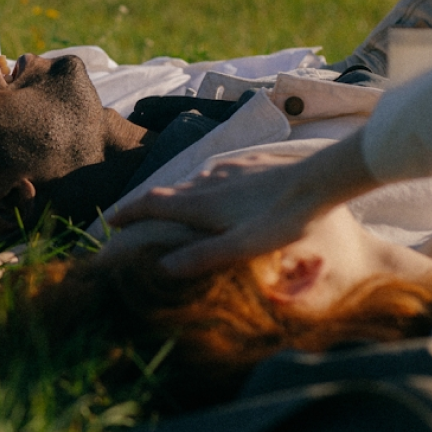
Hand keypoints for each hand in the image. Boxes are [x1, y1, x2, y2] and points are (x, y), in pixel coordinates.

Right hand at [111, 154, 314, 276]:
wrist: (321, 180)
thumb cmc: (283, 220)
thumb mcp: (241, 247)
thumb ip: (201, 257)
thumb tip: (161, 267)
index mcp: (201, 204)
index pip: (152, 204)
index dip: (128, 212)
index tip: (111, 221)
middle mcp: (209, 182)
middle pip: (167, 192)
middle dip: (147, 206)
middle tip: (136, 219)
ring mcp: (231, 170)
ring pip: (193, 182)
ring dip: (177, 196)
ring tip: (176, 209)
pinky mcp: (252, 163)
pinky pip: (218, 174)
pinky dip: (206, 186)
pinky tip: (220, 190)